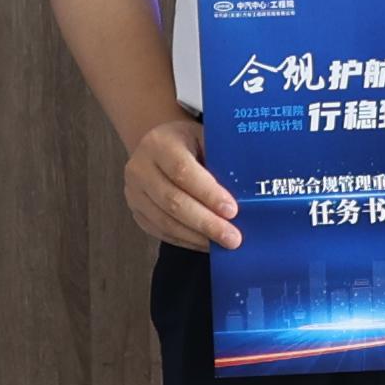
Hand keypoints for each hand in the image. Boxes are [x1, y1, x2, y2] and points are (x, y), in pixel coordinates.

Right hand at [122, 113, 241, 253]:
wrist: (158, 147)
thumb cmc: (190, 143)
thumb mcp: (204, 138)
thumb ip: (220, 159)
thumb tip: (250, 190)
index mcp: (159, 144)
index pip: (183, 171)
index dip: (208, 194)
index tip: (232, 211)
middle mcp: (140, 169)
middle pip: (173, 201)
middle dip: (206, 223)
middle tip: (233, 238)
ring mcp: (134, 193)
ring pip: (165, 222)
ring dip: (198, 237)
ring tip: (223, 246)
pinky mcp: (137, 212)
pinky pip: (162, 232)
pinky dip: (186, 240)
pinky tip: (207, 244)